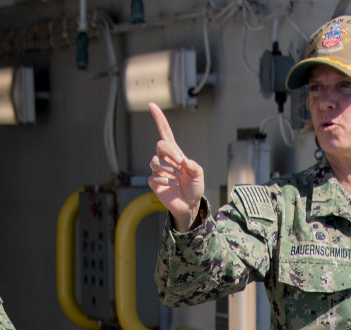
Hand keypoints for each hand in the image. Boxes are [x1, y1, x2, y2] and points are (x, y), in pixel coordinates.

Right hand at [147, 102, 204, 231]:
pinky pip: (154, 177)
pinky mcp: (154, 183)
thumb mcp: (199, 174)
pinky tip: (172, 185)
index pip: (165, 132)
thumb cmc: (194, 187)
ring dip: (169, 169)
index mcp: (175, 153)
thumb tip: (183, 161)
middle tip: (181, 164)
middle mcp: (165, 159)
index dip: (159, 119)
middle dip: (170, 153)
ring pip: (155, 161)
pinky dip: (164, 180)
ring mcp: (158, 170)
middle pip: (160, 145)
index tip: (152, 105)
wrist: (190, 204)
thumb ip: (193, 166)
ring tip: (178, 177)